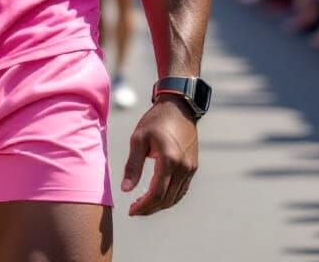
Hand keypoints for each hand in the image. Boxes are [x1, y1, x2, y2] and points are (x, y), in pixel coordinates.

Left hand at [121, 98, 198, 216]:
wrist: (179, 106)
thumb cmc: (155, 120)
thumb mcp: (138, 138)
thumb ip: (133, 165)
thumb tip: (126, 190)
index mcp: (169, 160)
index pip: (157, 193)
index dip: (143, 206)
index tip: (131, 211)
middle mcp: (183, 167)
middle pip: (167, 199)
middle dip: (150, 208)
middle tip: (134, 210)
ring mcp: (190, 168)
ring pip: (176, 197)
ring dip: (160, 205)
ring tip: (143, 204)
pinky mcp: (193, 167)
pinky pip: (182, 189)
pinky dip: (170, 197)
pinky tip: (158, 196)